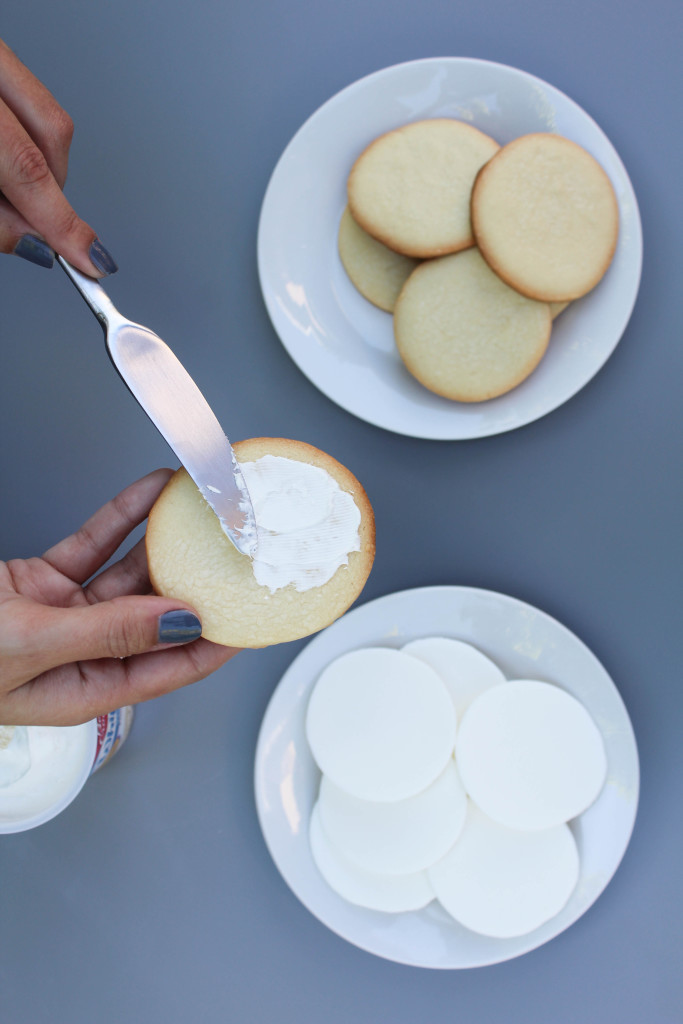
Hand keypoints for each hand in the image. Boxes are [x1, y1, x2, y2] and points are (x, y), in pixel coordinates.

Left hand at [0, 37, 116, 275]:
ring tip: (10, 195)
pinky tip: (7, 164)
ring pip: (50, 120)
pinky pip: (32, 103)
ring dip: (41, 171)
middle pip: (52, 136)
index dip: (63, 222)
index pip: (28, 167)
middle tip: (34, 230)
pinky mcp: (0, 58)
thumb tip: (35, 244)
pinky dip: (28, 143)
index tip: (88, 259)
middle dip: (49, 195)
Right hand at [0, 469, 237, 725]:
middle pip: (154, 617)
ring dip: (163, 542)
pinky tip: (152, 494)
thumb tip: (178, 622)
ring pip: (126, 575)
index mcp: (79, 691)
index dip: (213, 642)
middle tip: (237, 554)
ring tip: (205, 514)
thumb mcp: (29, 647)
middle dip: (195, 583)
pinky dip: (121, 518)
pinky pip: (91, 543)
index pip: (167, 669)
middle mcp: (77, 653)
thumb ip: (108, 634)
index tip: (251, 616)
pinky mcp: (37, 580)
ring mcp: (59, 615)